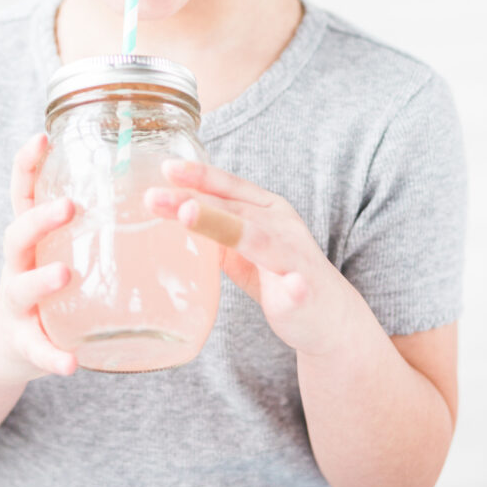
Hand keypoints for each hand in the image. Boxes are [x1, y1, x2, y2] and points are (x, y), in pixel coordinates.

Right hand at [0, 133, 78, 382]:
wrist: (10, 346)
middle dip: (41, 218)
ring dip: (42, 280)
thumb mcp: (63, 248)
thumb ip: (96, 222)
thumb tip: (160, 186)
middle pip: (18, 233)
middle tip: (70, 206)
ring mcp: (17, 304)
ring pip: (21, 287)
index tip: (42, 136)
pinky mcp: (24, 342)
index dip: (27, 164)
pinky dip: (51, 356)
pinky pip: (36, 349)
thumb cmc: (52, 284)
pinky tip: (69, 364)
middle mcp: (19, 264)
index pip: (24, 193)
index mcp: (33, 237)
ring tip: (64, 275)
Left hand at [144, 160, 354, 356]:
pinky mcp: (307, 294)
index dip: (199, 175)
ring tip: (189, 215)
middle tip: (154, 197)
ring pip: (258, 239)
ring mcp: (295, 258)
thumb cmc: (281, 275)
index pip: (229, 187)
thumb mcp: (244, 247)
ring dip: (225, 225)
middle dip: (193, 201)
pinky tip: (291, 286)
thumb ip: (217, 231)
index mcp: (267, 210)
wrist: (333, 317)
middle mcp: (282, 226)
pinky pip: (300, 289)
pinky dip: (294, 287)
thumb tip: (175, 214)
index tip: (165, 168)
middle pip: (233, 209)